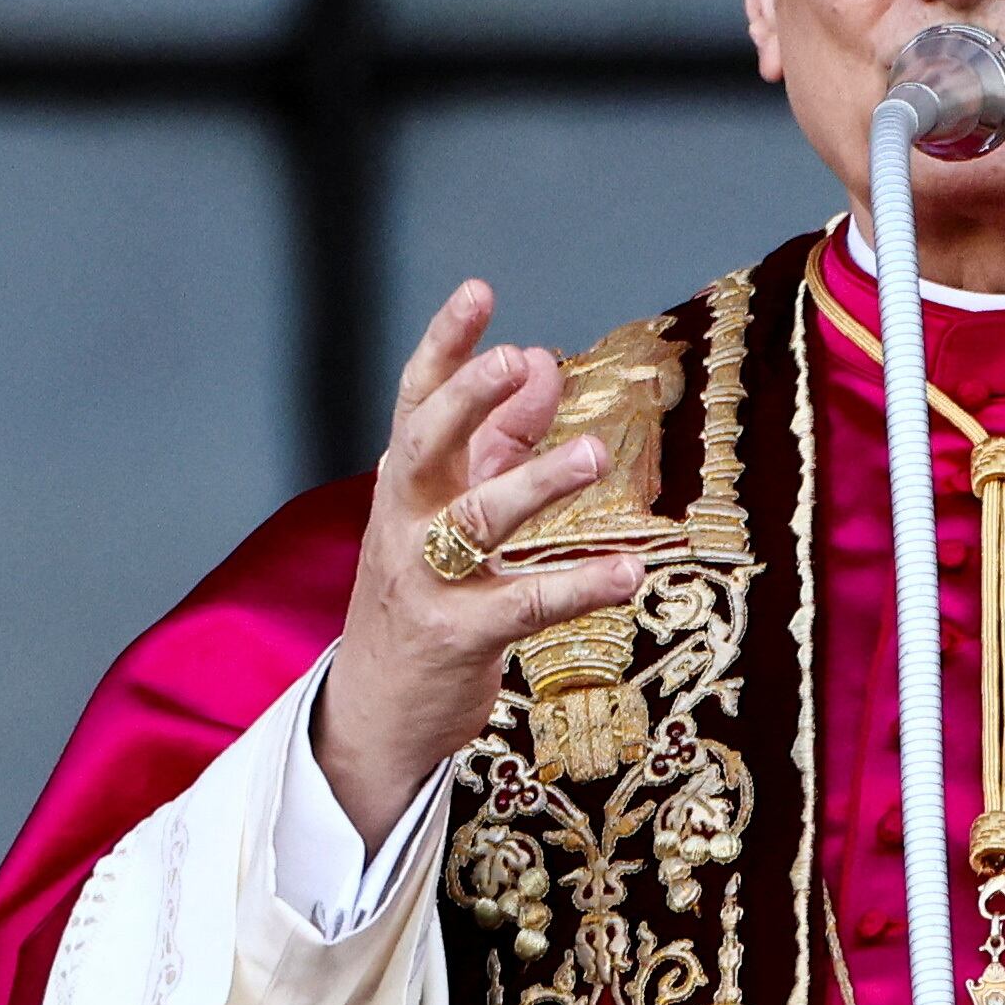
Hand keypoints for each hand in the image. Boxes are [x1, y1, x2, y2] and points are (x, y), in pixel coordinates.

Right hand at [313, 281, 642, 847]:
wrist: (375, 713)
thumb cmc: (420, 599)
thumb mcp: (450, 512)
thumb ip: (499, 441)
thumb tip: (543, 365)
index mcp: (404, 484)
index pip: (417, 399)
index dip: (446, 344)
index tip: (479, 292)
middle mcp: (404, 522)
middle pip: (427, 444)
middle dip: (468, 399)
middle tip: (516, 361)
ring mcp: (426, 579)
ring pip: (476, 519)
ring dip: (536, 484)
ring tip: (593, 457)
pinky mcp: (457, 636)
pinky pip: (523, 603)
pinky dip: (579, 586)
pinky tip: (628, 572)